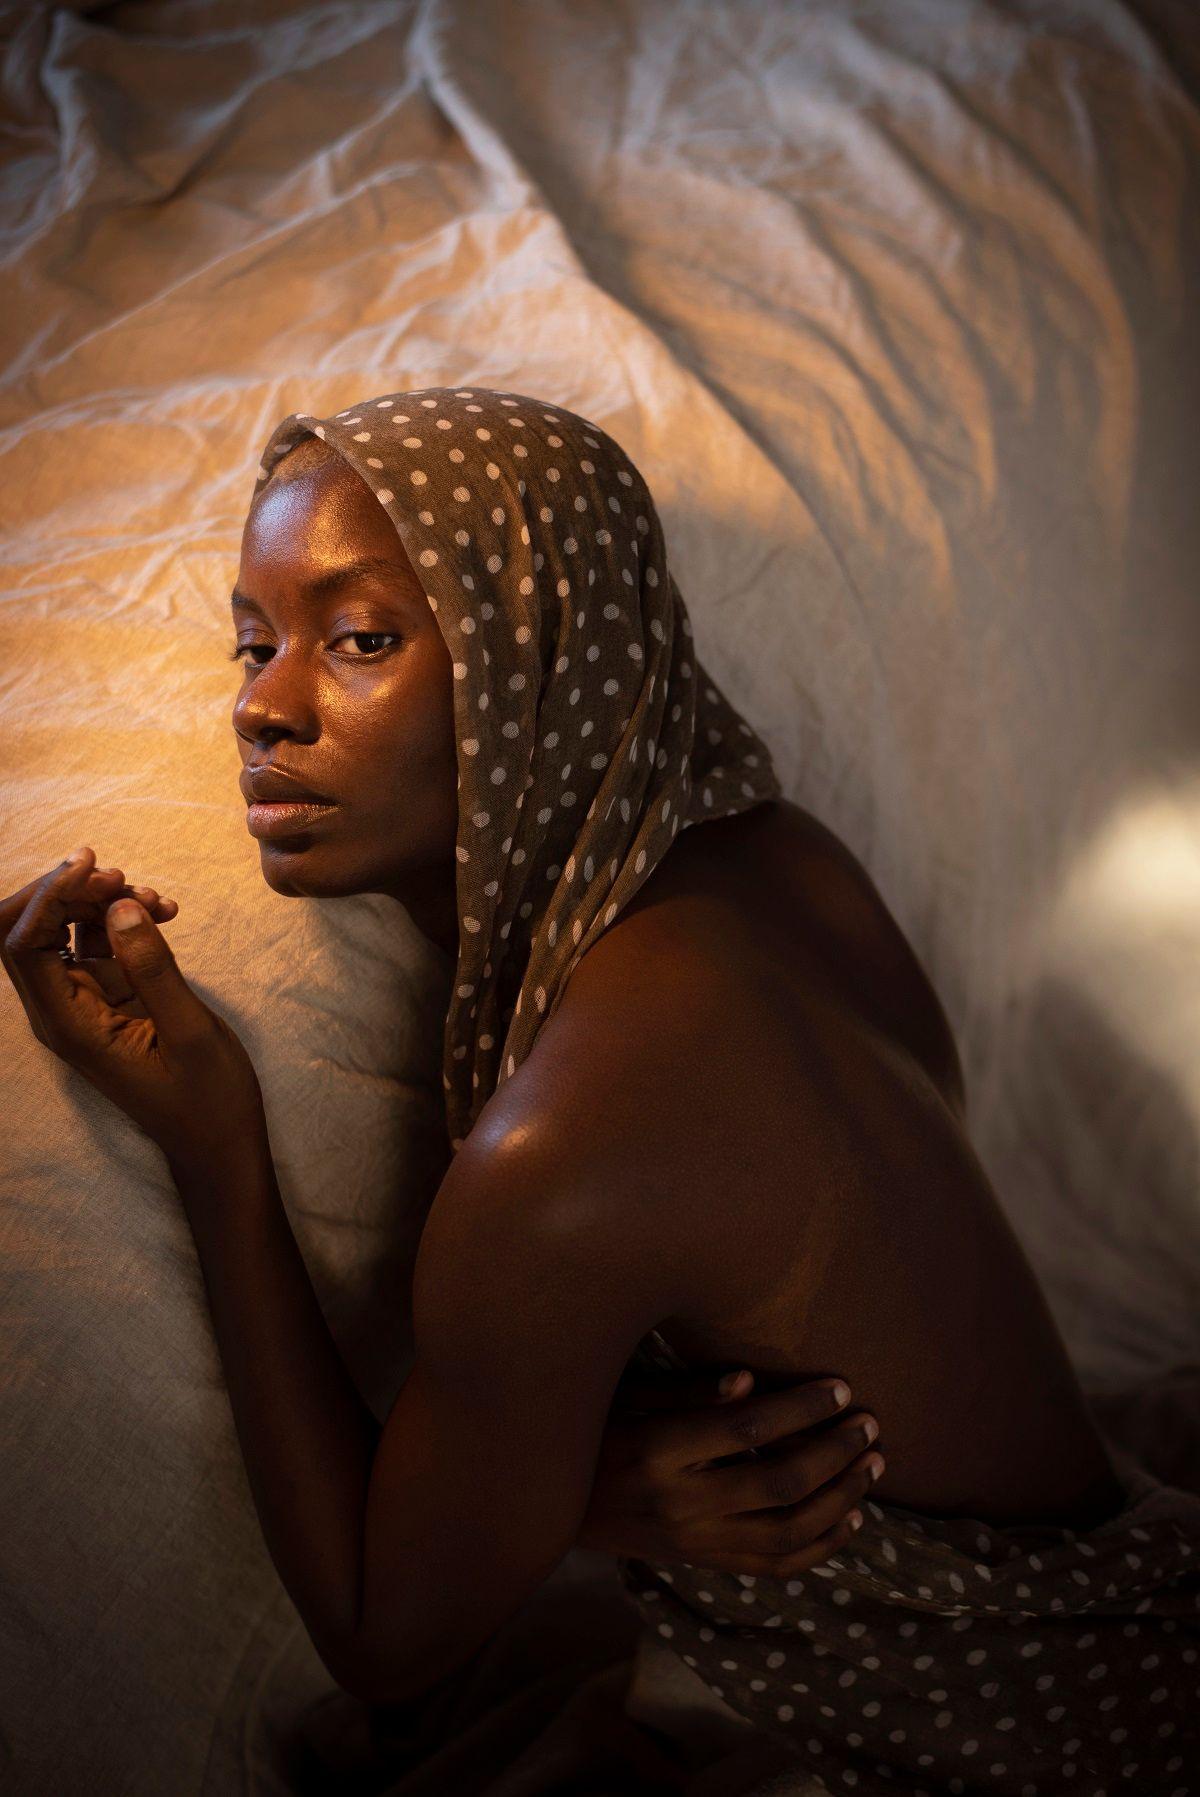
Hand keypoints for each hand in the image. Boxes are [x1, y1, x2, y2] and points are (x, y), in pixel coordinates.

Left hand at [2, 846, 264, 1169]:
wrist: (217, 1143)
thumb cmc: (207, 1099)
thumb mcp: (189, 1031)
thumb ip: (152, 968)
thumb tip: (119, 907)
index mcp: (68, 1026)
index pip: (23, 945)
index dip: (49, 895)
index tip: (98, 866)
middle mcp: (60, 1013)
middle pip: (27, 930)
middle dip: (68, 893)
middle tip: (126, 879)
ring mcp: (81, 1004)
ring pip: (62, 931)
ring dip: (100, 902)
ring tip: (158, 900)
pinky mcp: (105, 999)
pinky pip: (95, 944)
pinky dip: (122, 920)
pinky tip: (165, 913)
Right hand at [579, 1369, 882, 1576]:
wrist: (555, 1506)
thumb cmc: (592, 1429)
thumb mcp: (625, 1394)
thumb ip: (686, 1389)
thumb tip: (749, 1381)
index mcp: (658, 1449)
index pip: (746, 1429)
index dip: (800, 1408)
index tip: (840, 1387)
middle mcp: (679, 1503)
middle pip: (779, 1484)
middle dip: (836, 1453)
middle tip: (870, 1424)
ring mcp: (693, 1541)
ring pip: (787, 1533)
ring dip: (841, 1500)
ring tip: (873, 1465)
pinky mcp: (702, 1562)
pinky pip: (774, 1567)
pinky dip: (821, 1547)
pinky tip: (851, 1519)